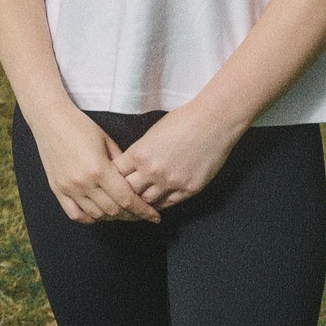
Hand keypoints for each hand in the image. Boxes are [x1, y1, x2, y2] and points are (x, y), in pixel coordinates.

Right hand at [35, 110, 160, 225]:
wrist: (50, 119)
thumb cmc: (80, 126)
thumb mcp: (107, 141)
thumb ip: (122, 164)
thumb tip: (135, 182)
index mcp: (99, 169)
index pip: (126, 199)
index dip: (143, 210)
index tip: (154, 216)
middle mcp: (83, 182)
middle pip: (113, 210)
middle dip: (131, 215)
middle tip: (140, 213)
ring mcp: (68, 188)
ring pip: (96, 215)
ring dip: (112, 217)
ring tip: (121, 212)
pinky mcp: (57, 189)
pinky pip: (75, 214)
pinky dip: (89, 218)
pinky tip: (98, 213)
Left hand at [115, 102, 240, 213]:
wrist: (213, 122)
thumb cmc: (182, 121)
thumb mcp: (151, 134)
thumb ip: (139, 153)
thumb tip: (130, 167)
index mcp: (139, 154)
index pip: (115, 174)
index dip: (112, 179)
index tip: (112, 182)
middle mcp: (152, 171)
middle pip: (128, 192)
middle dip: (124, 194)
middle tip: (122, 198)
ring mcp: (171, 182)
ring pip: (147, 202)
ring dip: (142, 202)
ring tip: (138, 203)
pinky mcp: (189, 189)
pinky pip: (169, 204)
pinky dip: (161, 204)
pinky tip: (157, 203)